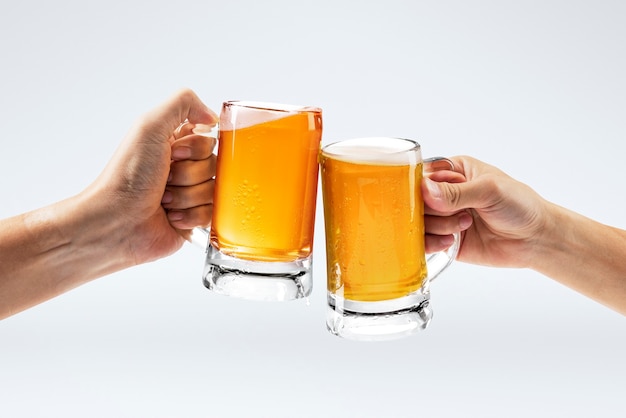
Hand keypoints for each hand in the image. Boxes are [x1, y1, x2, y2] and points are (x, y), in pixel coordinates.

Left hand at [91, 89, 217, 264]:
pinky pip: (213, 214)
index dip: (194, 149)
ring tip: (164, 200)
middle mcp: (184, 168)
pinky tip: (171, 216)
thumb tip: (213, 116)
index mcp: (175, 144)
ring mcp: (190, 195)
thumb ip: (184, 103)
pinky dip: (191, 216)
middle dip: (190, 174)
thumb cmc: (127, 176)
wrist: (116, 221)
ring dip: (188, 196)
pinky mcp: (194, 220)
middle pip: (215, 166)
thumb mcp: (150, 126)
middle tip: (165, 179)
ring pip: (215, 191)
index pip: (210, 140)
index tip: (172, 154)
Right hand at [422, 155, 549, 268]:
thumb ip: (456, 192)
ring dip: (438, 227)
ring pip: (418, 223)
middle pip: (415, 201)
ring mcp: (443, 218)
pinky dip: (431, 244)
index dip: (419, 188)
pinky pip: (423, 243)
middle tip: (459, 213)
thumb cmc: (520, 205)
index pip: (420, 175)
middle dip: (433, 210)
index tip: (428, 197)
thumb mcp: (489, 190)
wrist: (535, 239)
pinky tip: (451, 241)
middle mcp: (444, 193)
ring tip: (465, 226)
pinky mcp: (444, 240)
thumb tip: (425, 190)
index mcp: (453, 171)